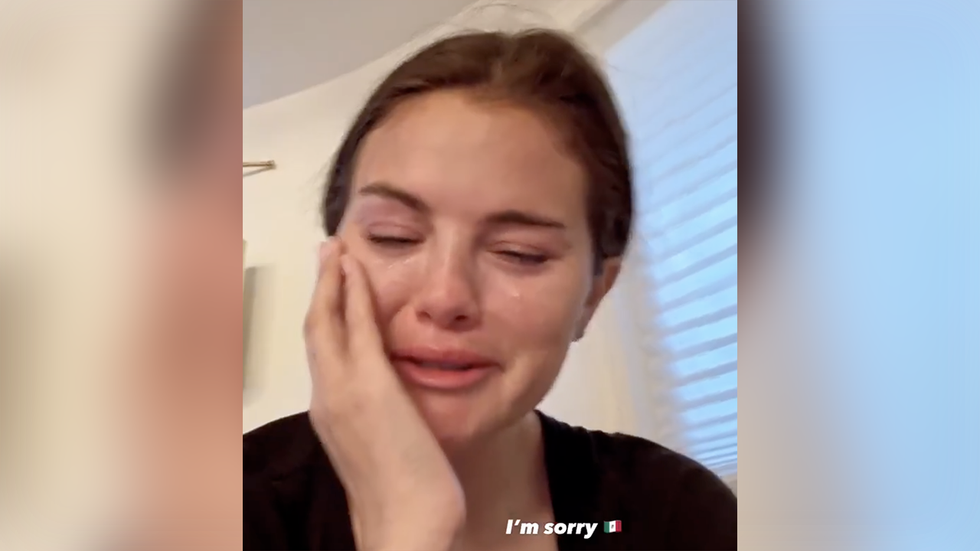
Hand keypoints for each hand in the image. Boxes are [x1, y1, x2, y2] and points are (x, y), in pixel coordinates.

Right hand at [304, 239, 464, 550]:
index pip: (320, 351)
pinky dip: (350, 291)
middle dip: (319, 286)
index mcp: (330, 411)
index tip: (328, 286)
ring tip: (336, 249)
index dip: (322, 313)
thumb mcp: (380, 446)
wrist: (406, 523)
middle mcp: (326, 396)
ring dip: (331, 279)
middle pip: (313, 328)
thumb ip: (375, 417)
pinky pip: (355, 325)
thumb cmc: (403, 494)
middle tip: (326, 252)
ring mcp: (342, 390)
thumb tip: (388, 405)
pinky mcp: (368, 387)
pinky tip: (355, 267)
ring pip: (326, 320)